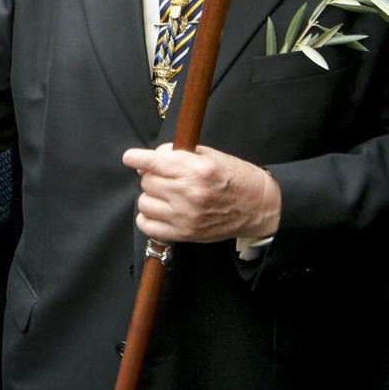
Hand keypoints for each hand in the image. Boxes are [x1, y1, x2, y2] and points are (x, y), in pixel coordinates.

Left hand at [125, 144, 280, 243]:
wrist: (258, 206)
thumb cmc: (235, 179)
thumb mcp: (211, 157)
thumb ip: (178, 155)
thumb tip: (146, 162)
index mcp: (198, 170)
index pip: (156, 162)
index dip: (138, 158)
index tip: (129, 158)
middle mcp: (190, 193)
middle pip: (147, 182)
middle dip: (154, 177)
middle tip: (169, 178)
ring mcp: (185, 216)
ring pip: (144, 202)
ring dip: (152, 197)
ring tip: (169, 196)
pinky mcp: (183, 234)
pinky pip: (147, 225)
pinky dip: (148, 217)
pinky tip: (161, 211)